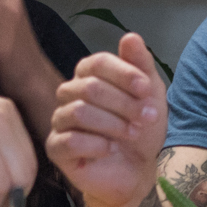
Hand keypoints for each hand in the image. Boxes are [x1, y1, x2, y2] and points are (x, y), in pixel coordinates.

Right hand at [46, 33, 165, 206]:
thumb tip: (130, 36)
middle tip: (146, 118)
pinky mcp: (56, 148)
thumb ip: (141, 65)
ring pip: (80, 112)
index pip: (97, 62)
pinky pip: (70, 140)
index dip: (123, 74)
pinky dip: (97, 145)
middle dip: (124, 104)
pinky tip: (111, 149)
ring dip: (113, 124)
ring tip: (131, 134)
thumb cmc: (141, 129)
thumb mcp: (150, 94)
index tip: (146, 89)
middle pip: (90, 87)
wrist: (138, 170)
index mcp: (88, 75)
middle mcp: (69, 94)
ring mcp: (60, 120)